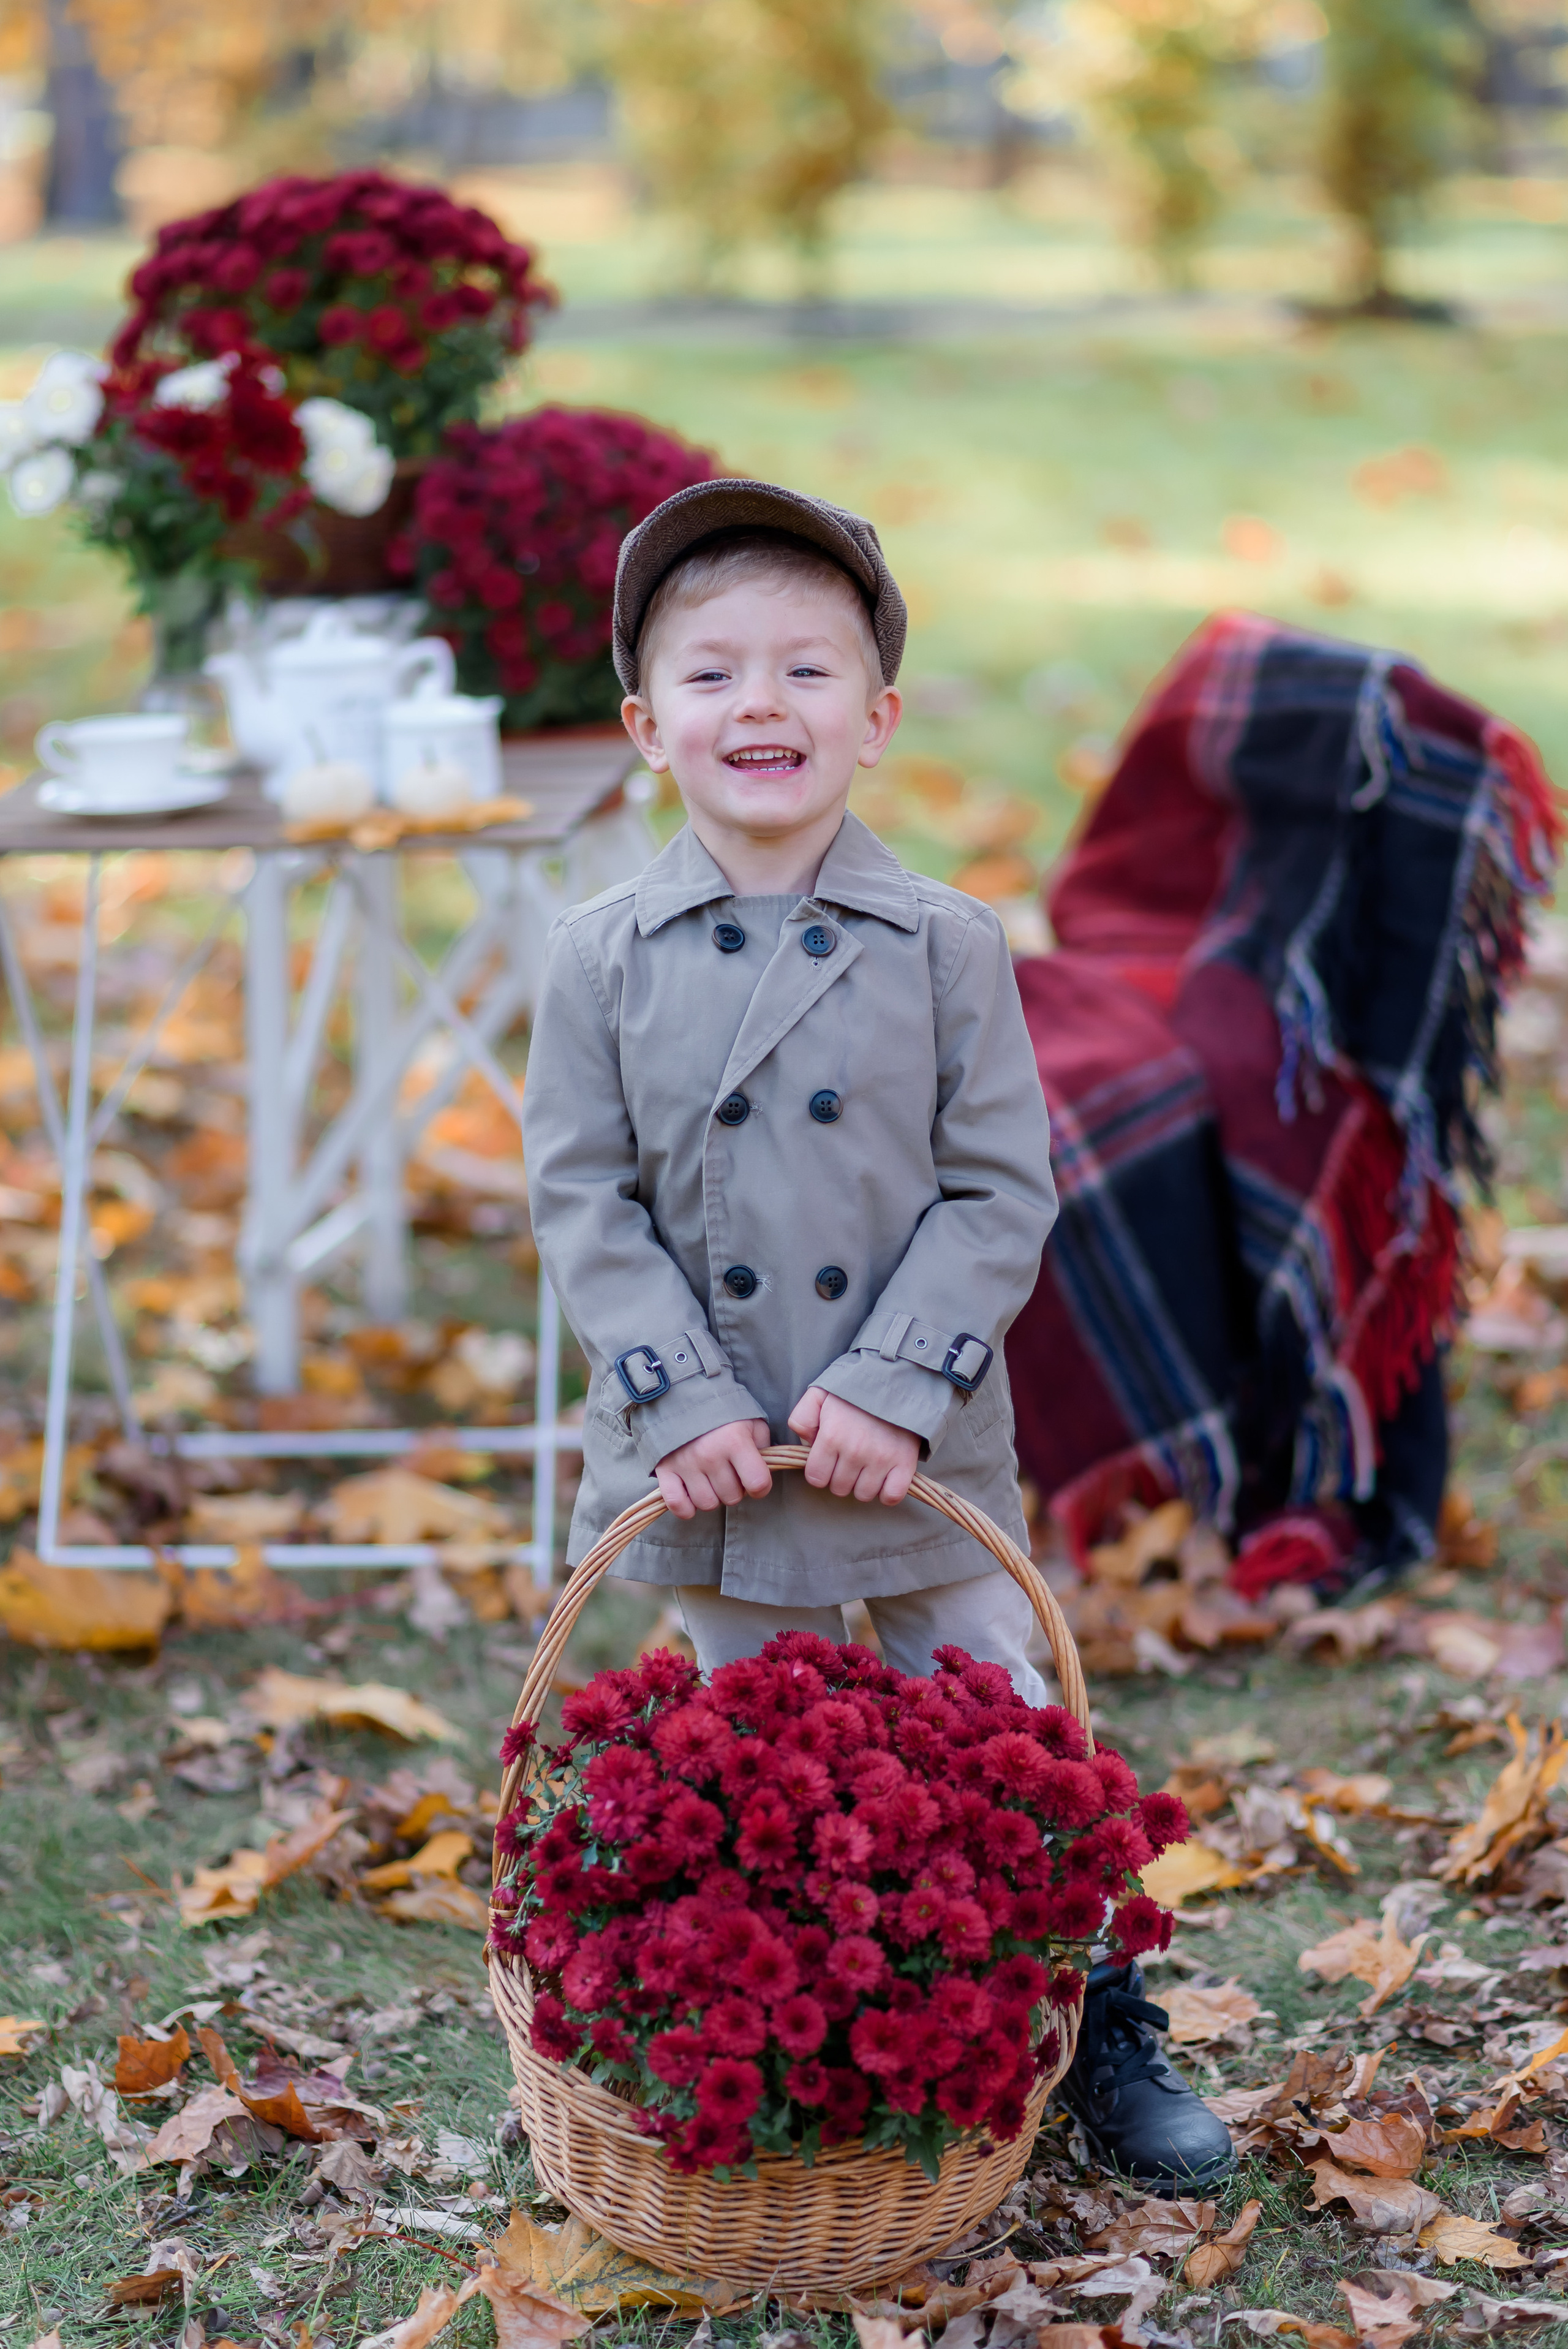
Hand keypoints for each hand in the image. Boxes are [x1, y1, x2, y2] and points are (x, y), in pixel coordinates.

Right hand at [655, 1420, 772, 1517]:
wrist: (680, 1395)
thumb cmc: (721, 1410)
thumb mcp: (750, 1420)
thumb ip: (762, 1445)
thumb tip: (763, 1468)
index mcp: (735, 1441)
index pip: (758, 1483)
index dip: (761, 1487)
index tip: (754, 1480)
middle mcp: (710, 1455)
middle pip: (732, 1497)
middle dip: (735, 1489)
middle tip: (728, 1473)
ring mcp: (686, 1464)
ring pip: (707, 1504)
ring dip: (712, 1496)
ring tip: (710, 1479)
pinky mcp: (665, 1470)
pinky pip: (677, 1504)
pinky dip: (686, 1507)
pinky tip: (691, 1495)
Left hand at [788, 1386, 918, 1504]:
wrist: (898, 1378)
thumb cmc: (855, 1388)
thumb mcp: (819, 1394)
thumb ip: (802, 1418)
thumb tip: (806, 1445)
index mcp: (831, 1436)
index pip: (816, 1478)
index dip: (819, 1471)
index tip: (828, 1460)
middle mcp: (855, 1452)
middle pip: (839, 1489)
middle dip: (840, 1477)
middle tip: (848, 1459)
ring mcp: (881, 1460)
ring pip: (863, 1495)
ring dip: (862, 1484)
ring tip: (866, 1465)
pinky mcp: (905, 1464)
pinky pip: (891, 1496)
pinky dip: (887, 1492)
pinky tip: (884, 1477)